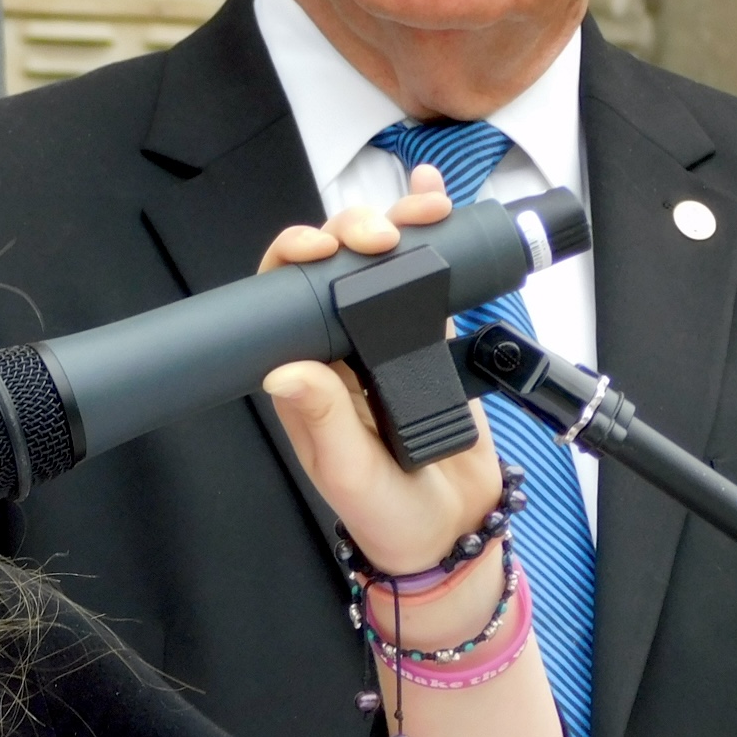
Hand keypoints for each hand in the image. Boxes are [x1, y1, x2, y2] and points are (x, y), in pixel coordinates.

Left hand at [259, 166, 502, 575]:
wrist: (452, 532)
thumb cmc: (386, 514)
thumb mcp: (347, 473)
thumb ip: (323, 420)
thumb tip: (286, 369)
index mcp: (306, 379)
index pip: (284, 303)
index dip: (295, 260)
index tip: (319, 248)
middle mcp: (340, 354)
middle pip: (336, 270)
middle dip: (354, 234)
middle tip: (381, 236)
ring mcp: (387, 344)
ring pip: (384, 267)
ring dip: (400, 225)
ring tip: (423, 209)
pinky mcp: (434, 344)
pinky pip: (433, 284)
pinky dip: (438, 240)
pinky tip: (440, 204)